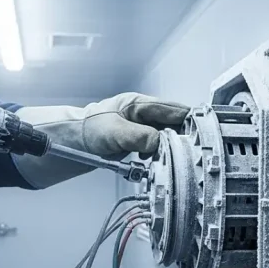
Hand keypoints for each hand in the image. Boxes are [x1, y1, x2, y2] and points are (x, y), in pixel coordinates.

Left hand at [12, 94, 189, 188]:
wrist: (69, 142)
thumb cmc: (88, 132)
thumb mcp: (115, 134)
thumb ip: (140, 138)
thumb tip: (163, 144)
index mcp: (141, 104)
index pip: (177, 110)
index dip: (191, 123)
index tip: (199, 140)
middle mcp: (145, 113)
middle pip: (177, 123)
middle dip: (183, 139)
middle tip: (183, 156)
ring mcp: (142, 126)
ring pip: (169, 136)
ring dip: (171, 149)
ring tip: (166, 161)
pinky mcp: (139, 139)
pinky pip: (158, 146)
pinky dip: (160, 155)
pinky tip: (153, 163)